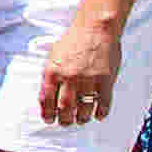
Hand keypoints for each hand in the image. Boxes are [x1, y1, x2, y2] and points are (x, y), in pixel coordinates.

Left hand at [40, 9, 124, 125]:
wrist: (95, 28)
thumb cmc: (73, 41)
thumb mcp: (53, 56)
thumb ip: (51, 76)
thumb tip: (48, 97)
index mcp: (52, 71)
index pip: (46, 100)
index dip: (47, 113)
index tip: (49, 120)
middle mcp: (69, 78)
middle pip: (65, 108)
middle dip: (64, 120)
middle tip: (66, 123)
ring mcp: (88, 79)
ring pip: (84, 108)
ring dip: (82, 118)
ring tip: (81, 120)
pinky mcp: (105, 79)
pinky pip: (103, 102)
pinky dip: (101, 112)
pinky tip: (99, 116)